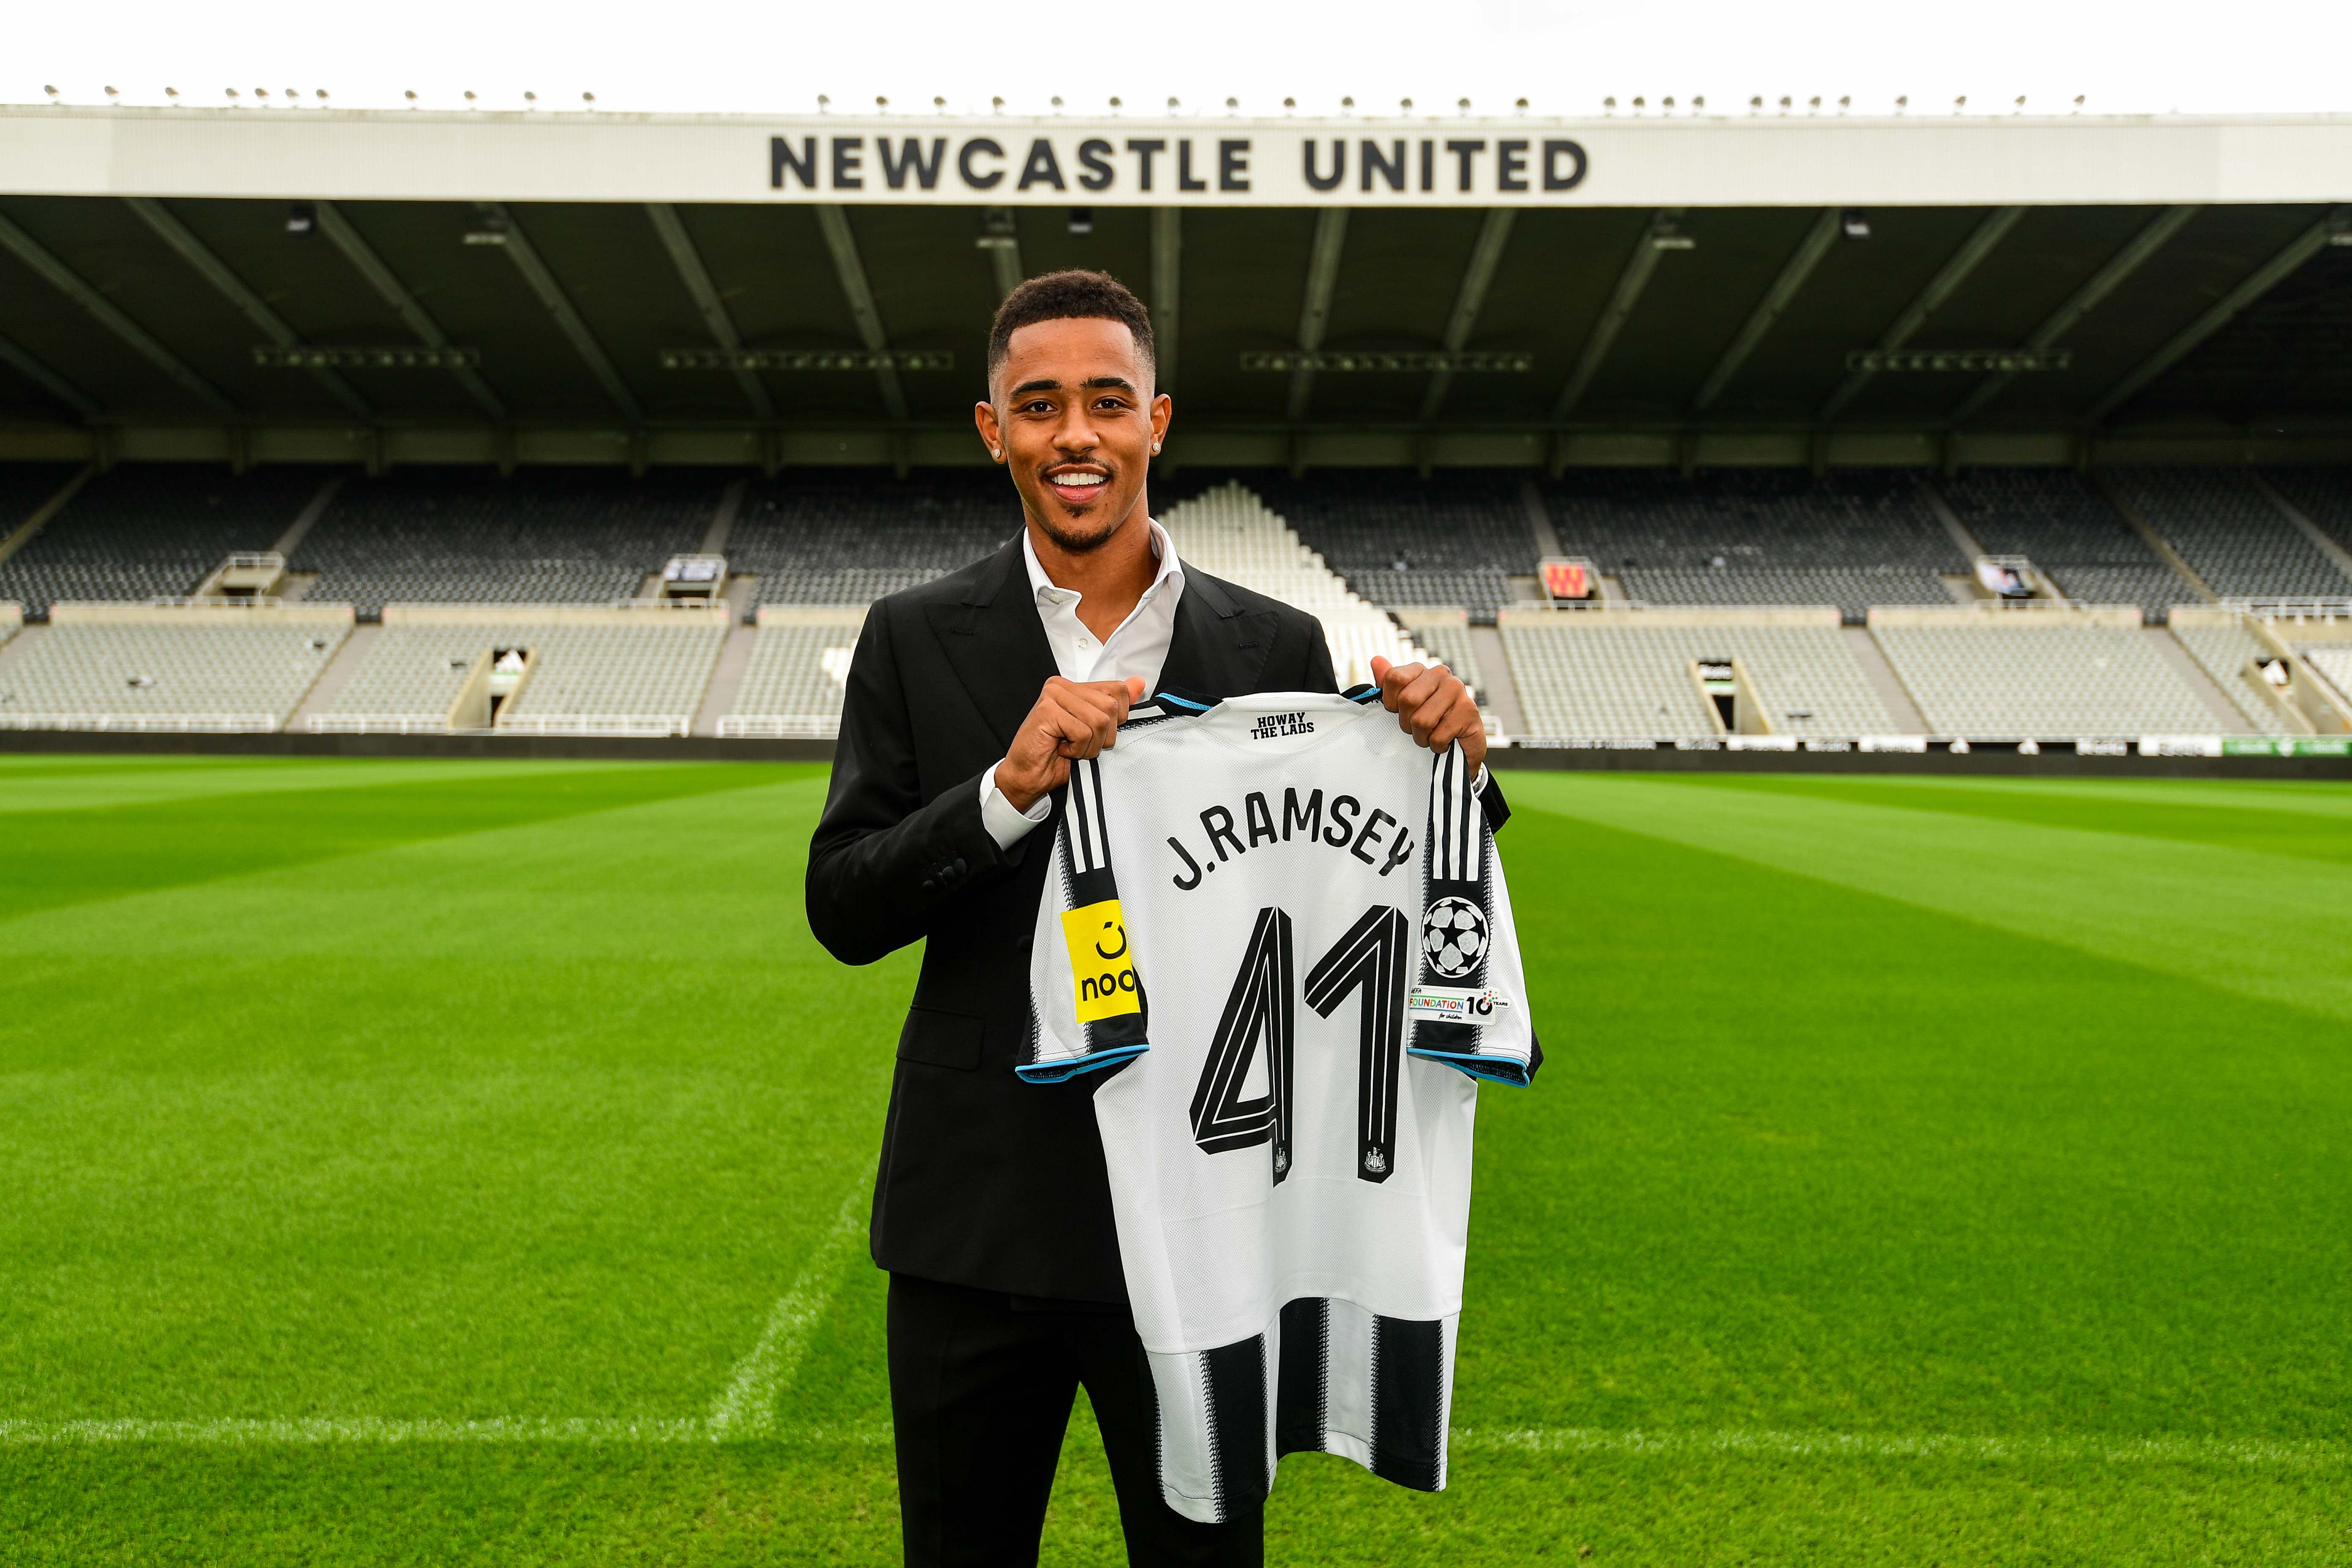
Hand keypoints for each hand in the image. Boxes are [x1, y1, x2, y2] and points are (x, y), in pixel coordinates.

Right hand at [998, 676, 1145, 811]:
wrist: (1028, 777)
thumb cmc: (1057, 757)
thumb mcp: (1096, 731)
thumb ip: (1116, 705)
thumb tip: (1139, 683)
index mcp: (1076, 687)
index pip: (1119, 690)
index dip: (1118, 719)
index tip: (1096, 733)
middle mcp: (1063, 686)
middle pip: (1112, 706)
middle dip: (1103, 736)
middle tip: (1080, 744)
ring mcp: (1053, 695)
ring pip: (1100, 720)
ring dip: (1089, 745)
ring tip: (1071, 748)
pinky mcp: (1046, 710)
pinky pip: (1083, 732)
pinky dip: (1077, 749)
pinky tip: (1061, 749)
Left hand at [1371, 655, 1485, 772]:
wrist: (1461, 745)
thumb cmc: (1429, 721)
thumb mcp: (1403, 704)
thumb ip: (1388, 683)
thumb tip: (1376, 661)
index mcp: (1421, 670)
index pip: (1394, 678)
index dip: (1390, 702)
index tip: (1398, 711)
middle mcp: (1441, 674)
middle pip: (1407, 699)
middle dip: (1407, 722)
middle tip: (1416, 728)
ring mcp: (1457, 690)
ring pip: (1422, 720)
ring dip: (1422, 737)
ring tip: (1430, 735)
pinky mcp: (1469, 710)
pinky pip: (1438, 736)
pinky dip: (1436, 745)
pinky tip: (1444, 741)